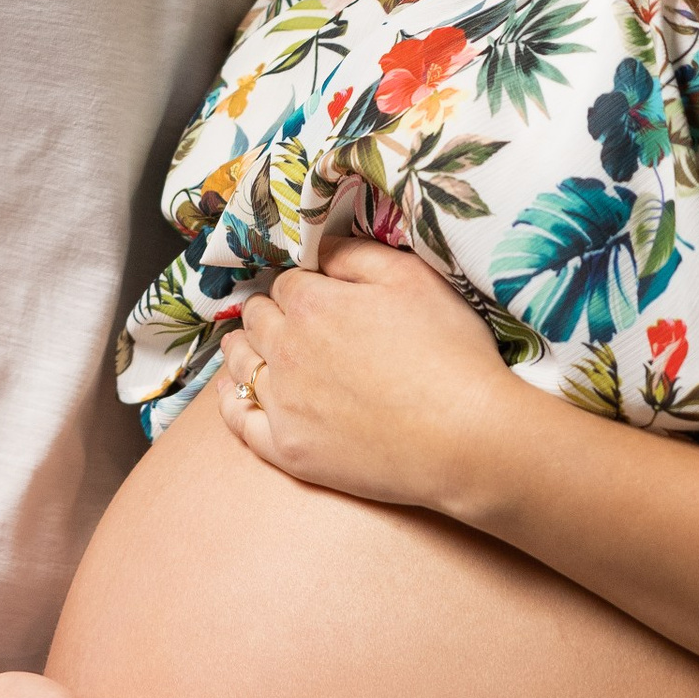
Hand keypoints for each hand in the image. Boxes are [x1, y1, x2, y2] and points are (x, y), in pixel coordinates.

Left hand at [217, 233, 520, 514]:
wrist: (467, 437)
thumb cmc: (450, 352)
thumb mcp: (412, 278)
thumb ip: (356, 254)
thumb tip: (320, 248)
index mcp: (312, 305)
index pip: (286, 283)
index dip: (300, 285)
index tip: (312, 293)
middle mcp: (286, 350)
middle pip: (257, 320)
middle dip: (267, 313)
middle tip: (279, 317)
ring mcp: (283, 403)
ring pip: (241, 364)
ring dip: (241, 348)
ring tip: (243, 346)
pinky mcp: (288, 450)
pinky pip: (239, 421)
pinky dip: (231, 400)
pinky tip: (233, 392)